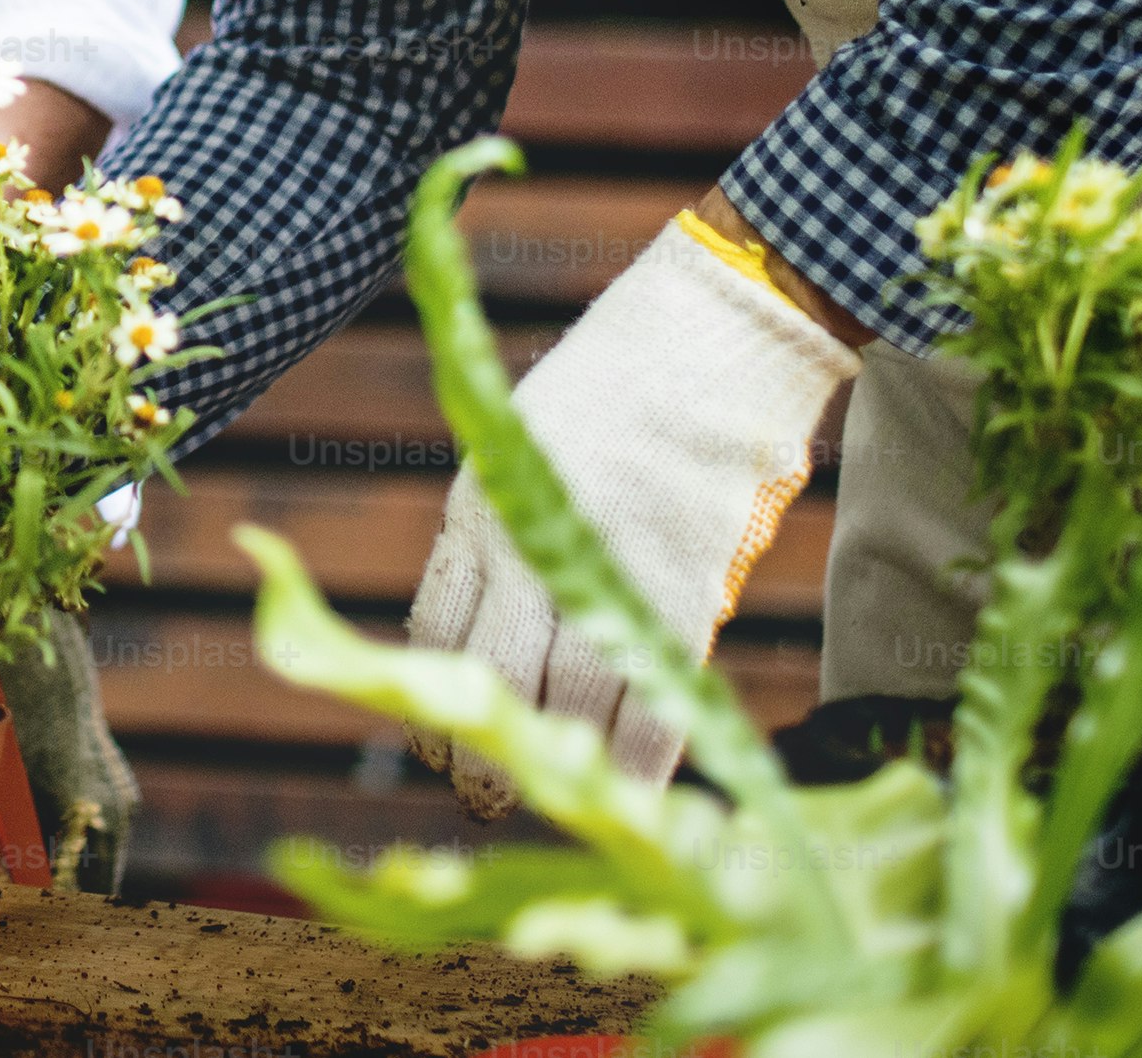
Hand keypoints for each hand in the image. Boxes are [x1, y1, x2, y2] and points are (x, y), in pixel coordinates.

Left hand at [407, 211, 856, 810]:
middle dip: (479, 753)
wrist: (710, 338)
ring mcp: (602, 570)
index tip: (439, 737)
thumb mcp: (526, 444)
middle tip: (486, 795)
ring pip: (563, 705)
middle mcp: (524, 546)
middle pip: (487, 680)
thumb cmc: (622, 384)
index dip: (431, 696)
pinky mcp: (680, 590)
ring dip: (556, 766)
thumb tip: (505, 617)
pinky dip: (639, 761)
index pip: (432, 628)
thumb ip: (511, 527)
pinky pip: (648, 704)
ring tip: (555, 801)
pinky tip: (634, 791)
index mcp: (479, 506)